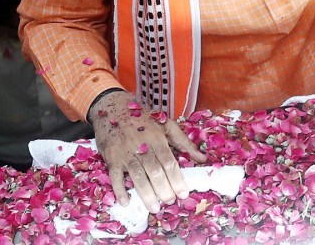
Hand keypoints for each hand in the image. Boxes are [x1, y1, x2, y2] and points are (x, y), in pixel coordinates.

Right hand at [90, 90, 207, 212]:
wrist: (112, 107)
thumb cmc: (142, 118)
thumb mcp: (166, 124)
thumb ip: (184, 142)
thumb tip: (203, 158)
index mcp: (156, 138)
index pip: (169, 161)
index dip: (177, 179)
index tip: (183, 193)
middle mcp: (141, 146)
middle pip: (154, 171)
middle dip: (163, 188)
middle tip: (170, 201)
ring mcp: (125, 153)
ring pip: (137, 175)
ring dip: (146, 193)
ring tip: (154, 207)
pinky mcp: (111, 158)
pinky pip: (115, 176)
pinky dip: (119, 189)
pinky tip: (126, 202)